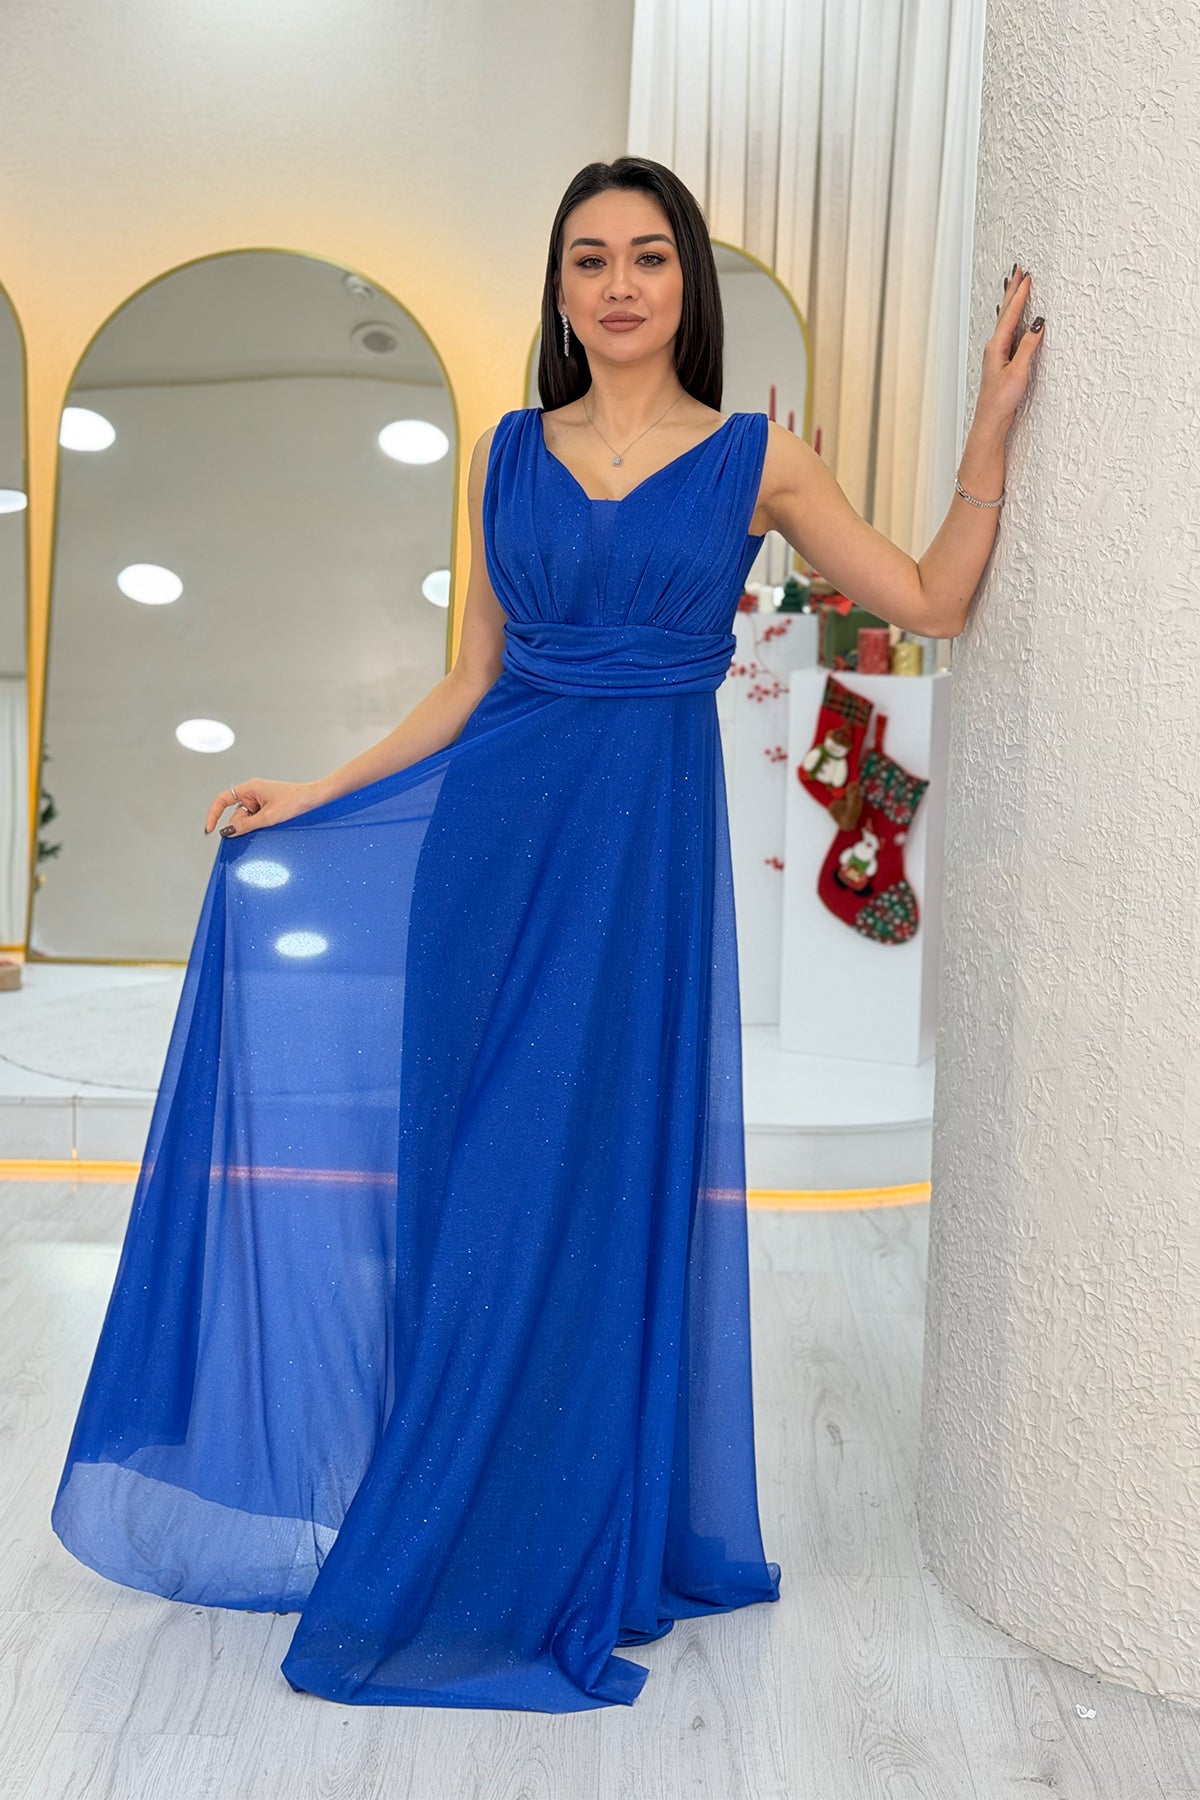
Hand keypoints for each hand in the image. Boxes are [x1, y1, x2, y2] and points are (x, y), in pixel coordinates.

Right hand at [204, 777, 322, 837]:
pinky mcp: (267, 806)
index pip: (223, 800)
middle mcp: (252, 792)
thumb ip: (247, 825)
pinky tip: (269, 827)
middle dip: (240, 826)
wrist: (314, 799)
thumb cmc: (295, 800)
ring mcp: (260, 800)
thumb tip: (229, 831)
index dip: (214, 814)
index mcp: (249, 788)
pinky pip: (256, 818)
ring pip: (246, 818)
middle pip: (236, 813)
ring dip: (252, 826)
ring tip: (269, 825)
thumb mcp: (268, 817)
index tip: (211, 828)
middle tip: (249, 835)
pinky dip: (258, 825)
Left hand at [977, 263, 1044, 431]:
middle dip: (1012, 290)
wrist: (991, 420)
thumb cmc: (1001, 400)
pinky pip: (1008, 330)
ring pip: (1005, 319)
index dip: (1020, 295)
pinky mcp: (1002, 359)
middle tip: (1018, 269)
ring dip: (1011, 300)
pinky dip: (1010, 317)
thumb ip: (1028, 346)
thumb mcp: (1018, 372)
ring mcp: (997, 352)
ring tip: (1014, 284)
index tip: (1028, 276)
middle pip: (1005, 312)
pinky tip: (1010, 316)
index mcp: (996, 346)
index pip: (1011, 314)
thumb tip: (1038, 323)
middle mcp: (994, 346)